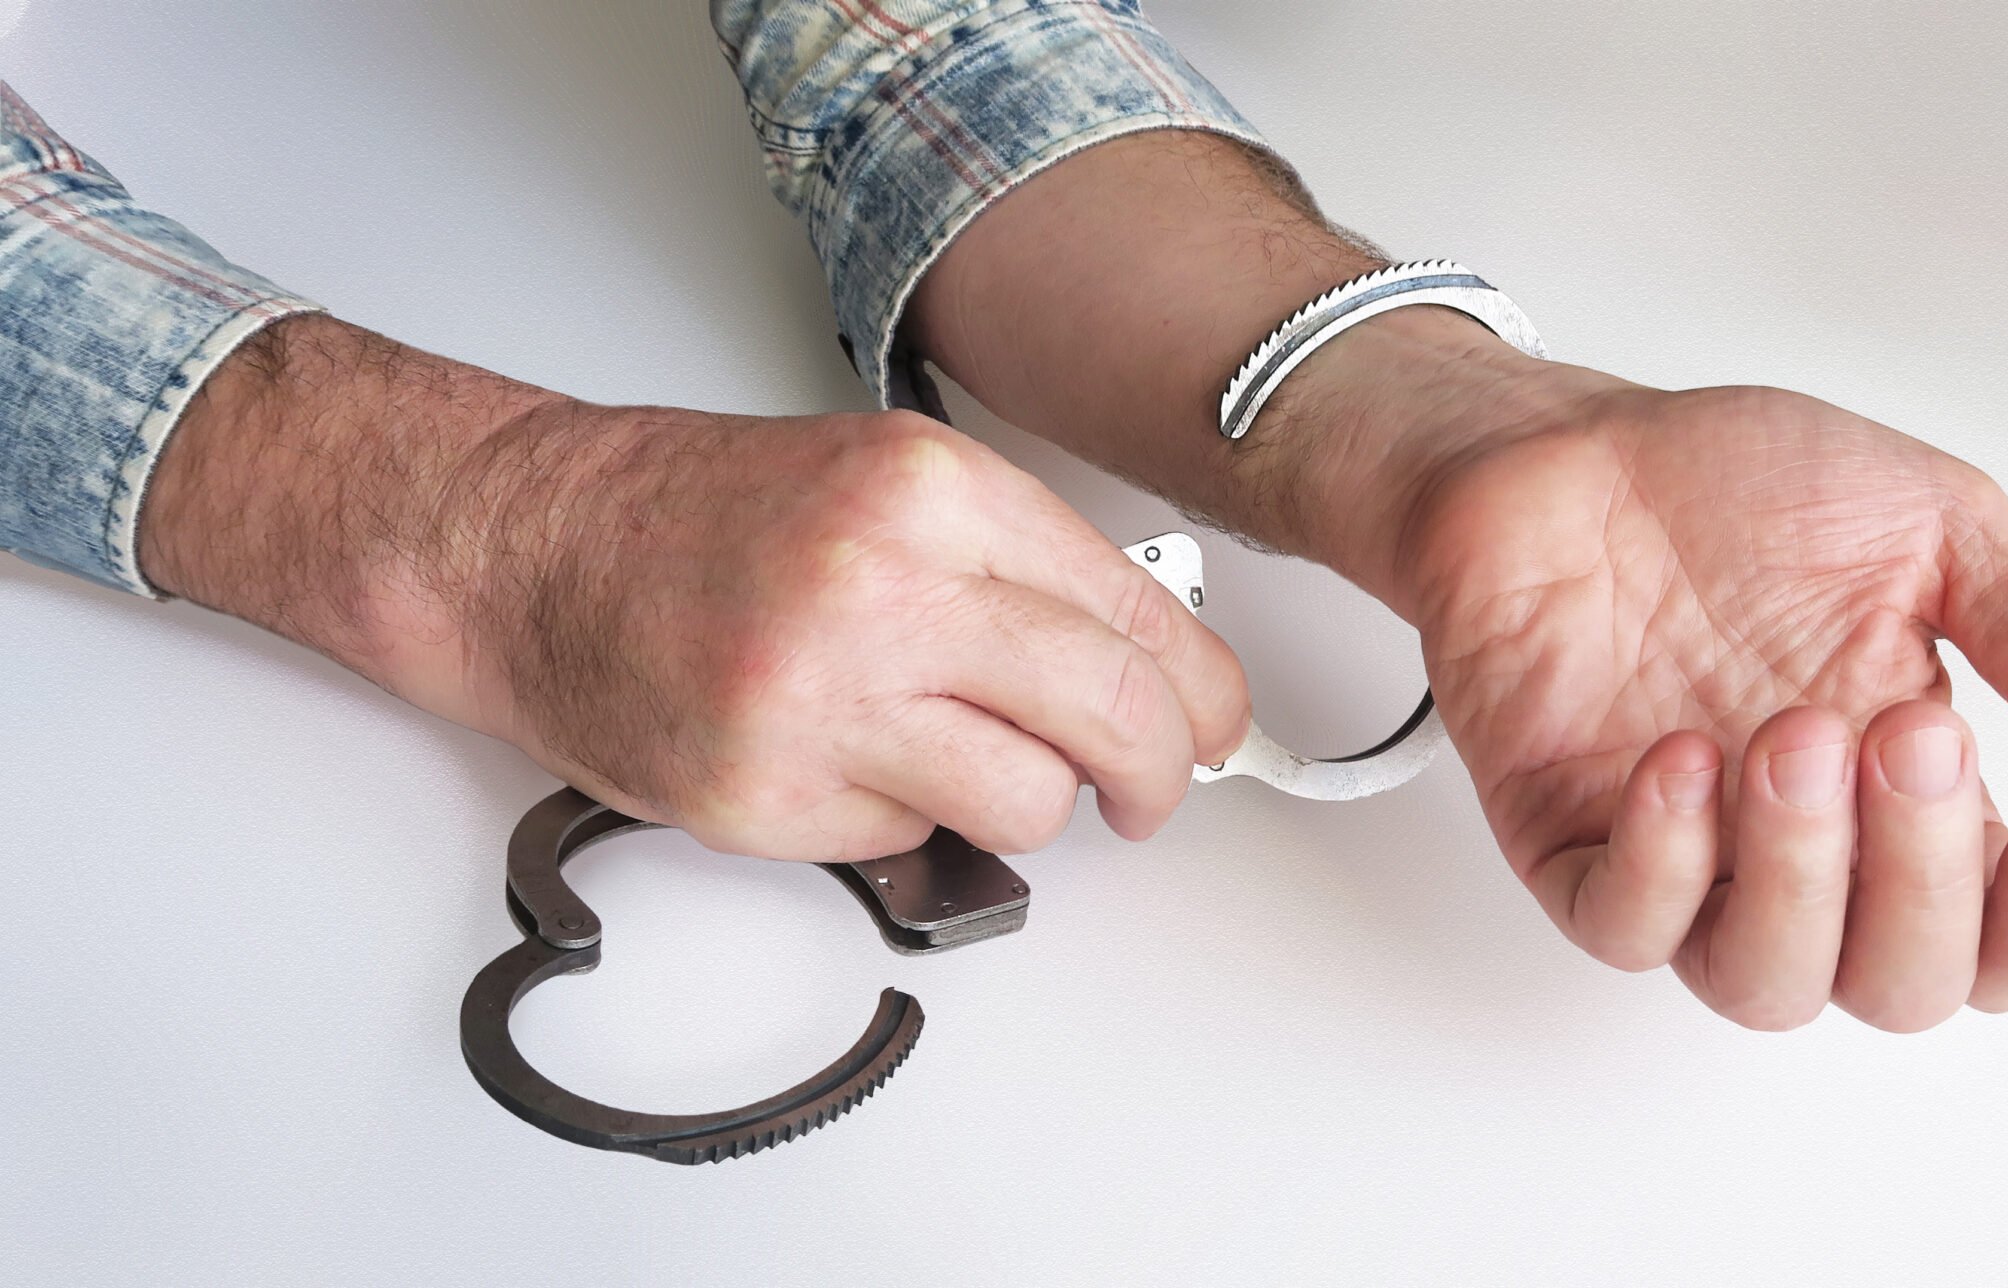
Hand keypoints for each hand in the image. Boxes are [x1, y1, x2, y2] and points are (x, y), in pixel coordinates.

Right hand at [142, 316, 1246, 859]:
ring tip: (961, 763)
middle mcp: (882, 588)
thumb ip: (1019, 562)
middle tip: (1154, 790)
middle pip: (1112, 716)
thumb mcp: (886, 482)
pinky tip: (846, 760)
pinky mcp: (763, 796)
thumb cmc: (698, 514)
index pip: (1137, 616)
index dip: (1205, 694)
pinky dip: (903, 820)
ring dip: (1024, 805)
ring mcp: (819, 700)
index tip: (1216, 726)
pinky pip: (910, 844)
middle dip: (1162, 774)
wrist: (526, 547)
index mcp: (931, 491)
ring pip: (1029, 804)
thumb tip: (1150, 660)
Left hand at [1389, 376, 2007, 1028]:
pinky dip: (1661, 864)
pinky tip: (1681, 761)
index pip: (2003, 939)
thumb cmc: (1743, 494)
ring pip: (1765, 983)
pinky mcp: (1569, 844)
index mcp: (1909, 798)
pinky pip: (1622, 924)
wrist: (1571, 446)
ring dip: (1799, 878)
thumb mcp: (1939, 534)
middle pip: (1899, 984)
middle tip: (1908, 728)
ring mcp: (1686, 858)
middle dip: (1924, 876)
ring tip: (1793, 737)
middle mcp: (1806, 855)